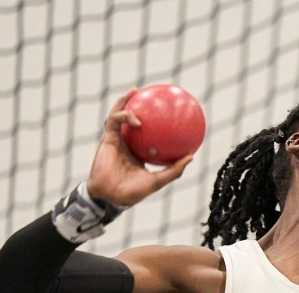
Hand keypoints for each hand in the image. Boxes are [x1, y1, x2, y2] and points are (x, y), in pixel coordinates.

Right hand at [87, 88, 193, 205]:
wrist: (111, 196)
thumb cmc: (133, 191)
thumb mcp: (158, 180)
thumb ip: (174, 170)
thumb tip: (191, 157)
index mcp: (138, 152)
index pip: (148, 134)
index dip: (155, 123)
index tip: (167, 113)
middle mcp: (127, 143)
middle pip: (132, 120)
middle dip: (138, 105)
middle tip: (151, 95)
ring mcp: (116, 140)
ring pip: (119, 115)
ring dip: (126, 102)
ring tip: (135, 91)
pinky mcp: (108, 139)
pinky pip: (114, 121)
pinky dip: (123, 115)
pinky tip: (133, 114)